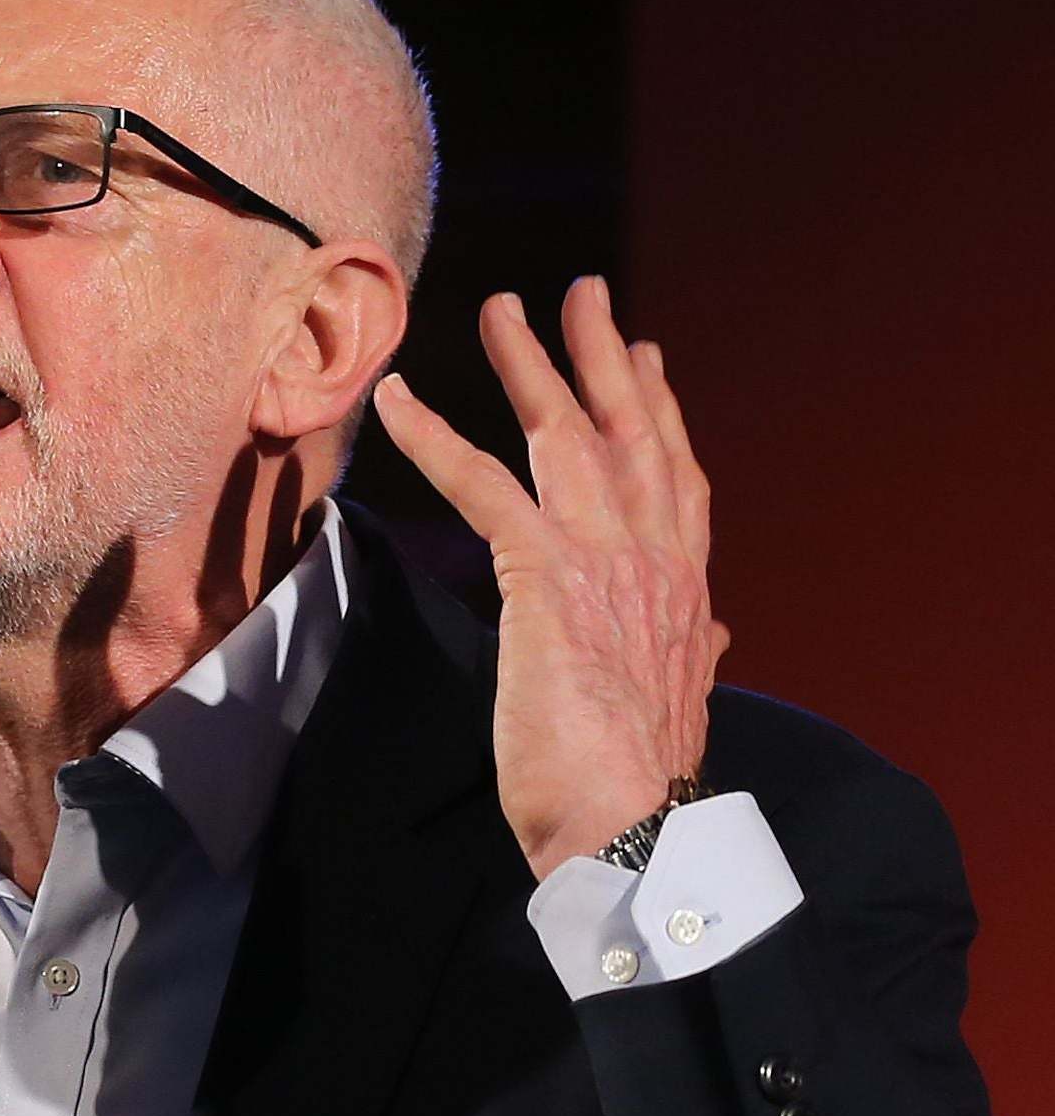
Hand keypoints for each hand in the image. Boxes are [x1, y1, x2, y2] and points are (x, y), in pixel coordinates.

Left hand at [370, 276, 728, 879]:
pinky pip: (481, 483)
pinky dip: (435, 435)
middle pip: (630, 430)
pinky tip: (397, 397)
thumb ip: (697, 651)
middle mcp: (655, 556)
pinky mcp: (544, 575)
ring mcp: (603, 558)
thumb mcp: (684, 700)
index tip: (649, 359)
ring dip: (528, 362)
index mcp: (686, 587)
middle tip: (581, 293)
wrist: (632, 822)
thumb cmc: (640, 779)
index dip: (661, 411)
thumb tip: (718, 636)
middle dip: (602, 354)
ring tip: (499, 306)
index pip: (675, 477)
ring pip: (564, 434)